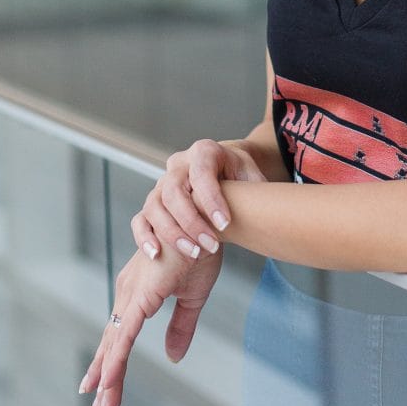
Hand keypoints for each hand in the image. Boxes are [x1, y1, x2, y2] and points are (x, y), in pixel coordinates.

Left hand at [79, 245, 223, 405]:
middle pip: (111, 342)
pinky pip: (124, 334)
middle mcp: (130, 291)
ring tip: (101, 405)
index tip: (104, 391)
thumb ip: (181, 326)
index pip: (121, 335)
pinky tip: (109, 378)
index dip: (113, 364)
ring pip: (113, 343)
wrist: (209, 223)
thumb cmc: (201, 247)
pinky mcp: (142, 295)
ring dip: (107, 376)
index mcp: (139, 291)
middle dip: (103, 377)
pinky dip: (116, 359)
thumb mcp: (193, 296)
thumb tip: (173, 356)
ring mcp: (133, 293)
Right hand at [133, 139, 266, 261]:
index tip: (226, 224)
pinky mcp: (153, 203)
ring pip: (155, 206)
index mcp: (204, 152)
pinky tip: (156, 254)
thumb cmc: (241, 173)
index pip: (201, 174)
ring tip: (194, 253)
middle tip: (211, 244)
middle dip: (192, 221)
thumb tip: (265, 205)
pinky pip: (141, 219)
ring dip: (172, 233)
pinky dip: (145, 237)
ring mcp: (162, 183)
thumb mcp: (252, 173)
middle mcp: (178, 164)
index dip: (211, 199)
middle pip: (173, 191)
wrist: (227, 170)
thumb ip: (255, 186)